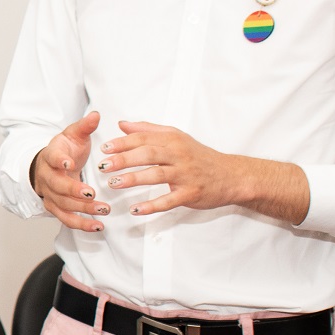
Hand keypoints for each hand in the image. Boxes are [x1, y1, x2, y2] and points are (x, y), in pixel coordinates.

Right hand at [30, 111, 107, 231]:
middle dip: (74, 191)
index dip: (60, 161)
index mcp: (51, 156)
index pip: (52, 158)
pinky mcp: (55, 207)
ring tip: (104, 210)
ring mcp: (50, 194)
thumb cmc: (64, 150)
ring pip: (63, 205)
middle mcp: (47, 177)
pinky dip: (81, 224)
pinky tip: (98, 226)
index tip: (70, 163)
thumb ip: (85, 126)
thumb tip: (96, 115)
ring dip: (82, 210)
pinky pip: (66, 219)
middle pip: (57, 186)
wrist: (47, 166)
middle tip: (92, 194)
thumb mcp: (73, 135)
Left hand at [98, 121, 308, 221]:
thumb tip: (122, 124)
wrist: (231, 175)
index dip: (123, 143)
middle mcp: (179, 155)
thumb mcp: (176, 137)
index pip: (144, 138)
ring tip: (113, 183)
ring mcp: (186, 175)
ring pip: (156, 175)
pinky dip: (152, 206)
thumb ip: (148, 130)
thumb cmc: (199, 156)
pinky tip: (135, 210)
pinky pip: (169, 200)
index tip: (104, 148)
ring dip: (133, 179)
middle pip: (148, 154)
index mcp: (173, 140)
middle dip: (124, 159)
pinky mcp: (191, 193)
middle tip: (103, 166)